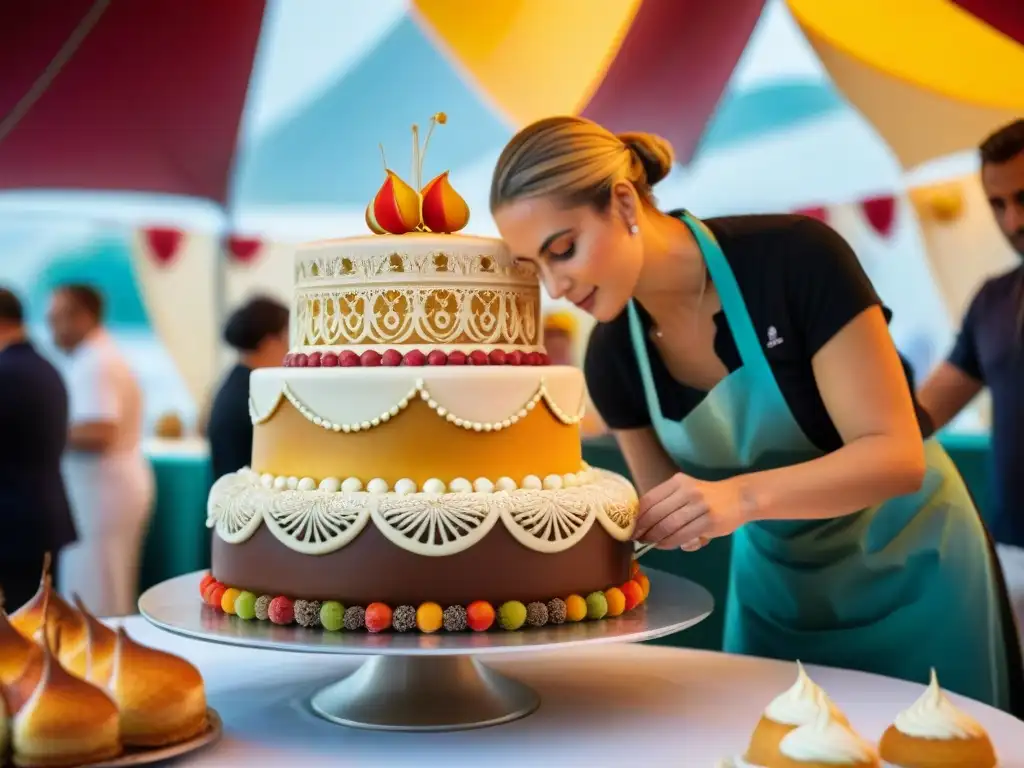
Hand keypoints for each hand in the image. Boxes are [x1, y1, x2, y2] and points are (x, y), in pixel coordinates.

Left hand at [634, 474, 752, 550]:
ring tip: (648, 543)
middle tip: (636, 539)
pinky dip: (670, 542)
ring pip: (669, 525)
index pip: (650, 498)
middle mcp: (687, 490)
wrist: (739, 497)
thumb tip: (643, 523)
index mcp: (677, 482)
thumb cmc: (707, 498)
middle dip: (643, 529)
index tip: (629, 527)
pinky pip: (683, 534)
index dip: (637, 515)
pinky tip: (664, 545)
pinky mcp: (709, 520)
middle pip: (656, 513)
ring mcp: (699, 504)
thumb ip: (667, 503)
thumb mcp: (686, 492)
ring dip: (655, 537)